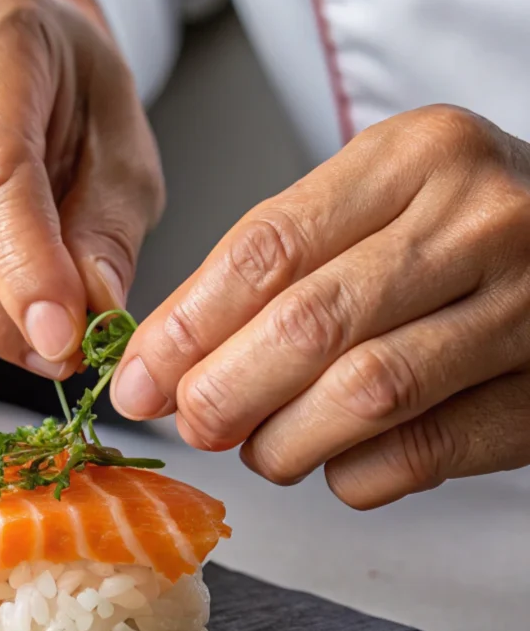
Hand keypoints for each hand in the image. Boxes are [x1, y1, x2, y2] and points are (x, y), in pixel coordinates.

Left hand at [111, 104, 529, 507]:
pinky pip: (424, 452)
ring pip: (365, 393)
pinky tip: (334, 463)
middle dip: (224, 392)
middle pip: (310, 323)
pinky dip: (354, 474)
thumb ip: (266, 272)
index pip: (267, 249)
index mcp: (415, 156)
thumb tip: (160, 365)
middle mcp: (478, 220)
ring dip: (284, 441)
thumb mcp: (365, 206)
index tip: (139, 380)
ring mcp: (528, 305)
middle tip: (193, 422)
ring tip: (260, 447)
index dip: (186, 328)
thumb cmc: (451, 229)